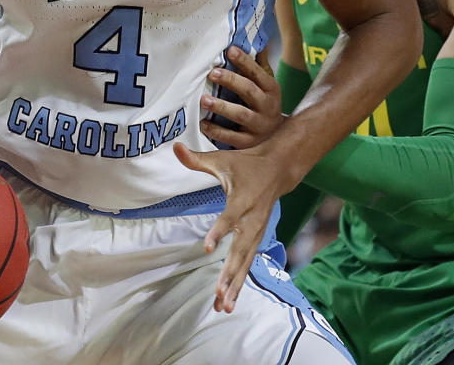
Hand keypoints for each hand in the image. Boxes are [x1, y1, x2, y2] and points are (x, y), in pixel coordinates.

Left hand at [174, 141, 285, 313]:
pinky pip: (248, 264)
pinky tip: (228, 302)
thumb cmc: (246, 164)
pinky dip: (239, 283)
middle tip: (218, 293)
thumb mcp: (221, 159)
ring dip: (234, 285)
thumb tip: (174, 147)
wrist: (279, 169)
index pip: (229, 218)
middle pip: (240, 250)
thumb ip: (196, 159)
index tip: (207, 248)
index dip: (219, 232)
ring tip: (223, 306)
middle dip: (229, 272)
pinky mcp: (257, 239)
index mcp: (242, 200)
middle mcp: (252, 220)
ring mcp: (257, 232)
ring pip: (245, 262)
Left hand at [199, 46, 283, 148]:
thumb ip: (260, 66)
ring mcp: (258, 126)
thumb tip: (261, 42)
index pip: (258, 73)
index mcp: (271, 90)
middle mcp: (267, 107)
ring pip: (240, 115)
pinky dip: (217, 131)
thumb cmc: (266, 105)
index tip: (230, 51)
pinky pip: (232, 137)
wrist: (279, 138)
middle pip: (249, 91)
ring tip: (204, 99)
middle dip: (231, 81)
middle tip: (213, 73)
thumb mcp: (267, 86)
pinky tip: (203, 123)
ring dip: (222, 107)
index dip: (245, 61)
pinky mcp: (249, 143)